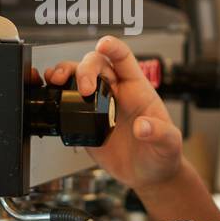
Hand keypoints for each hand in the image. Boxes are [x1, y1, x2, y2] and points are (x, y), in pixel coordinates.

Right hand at [43, 35, 182, 190]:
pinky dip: (56, 93)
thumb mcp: (169, 144)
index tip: (103, 45)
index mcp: (138, 89)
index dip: (113, 48)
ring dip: (65, 73)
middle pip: (96, 64)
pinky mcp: (85, 121)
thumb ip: (160, 133)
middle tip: (84, 89)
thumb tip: (142, 126)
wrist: (148, 175)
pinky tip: (50, 93)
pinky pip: (67, 102)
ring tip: (56, 80)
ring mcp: (99, 106)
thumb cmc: (162, 154)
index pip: (124, 59)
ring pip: (77, 77)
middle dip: (85, 69)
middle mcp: (116, 92)